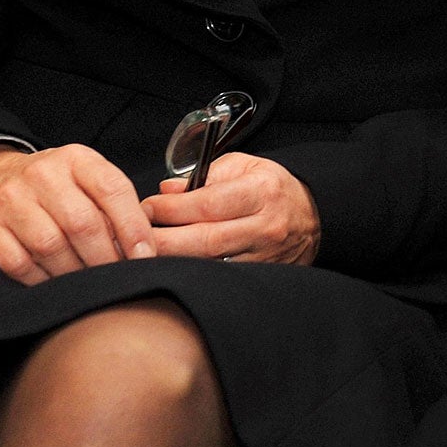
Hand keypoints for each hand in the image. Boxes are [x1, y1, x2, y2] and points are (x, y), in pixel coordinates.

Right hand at [0, 143, 157, 285]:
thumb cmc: (52, 184)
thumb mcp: (84, 176)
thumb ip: (112, 202)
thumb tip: (142, 246)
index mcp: (76, 158)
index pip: (113, 190)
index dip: (133, 227)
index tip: (145, 256)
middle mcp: (42, 174)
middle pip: (83, 223)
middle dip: (106, 258)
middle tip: (118, 278)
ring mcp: (9, 199)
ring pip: (50, 246)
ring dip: (75, 273)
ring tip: (89, 284)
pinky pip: (18, 263)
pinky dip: (41, 280)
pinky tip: (55, 284)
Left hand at [143, 152, 320, 265]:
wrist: (312, 216)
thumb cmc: (272, 189)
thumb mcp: (244, 166)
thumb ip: (204, 176)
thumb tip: (167, 191)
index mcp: (261, 192)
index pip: (207, 204)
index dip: (170, 208)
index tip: (146, 207)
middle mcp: (264, 227)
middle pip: (202, 241)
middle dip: (161, 240)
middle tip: (134, 236)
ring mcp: (263, 257)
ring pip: (207, 267)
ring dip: (171, 262)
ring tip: (145, 255)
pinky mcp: (258, 277)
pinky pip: (216, 280)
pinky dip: (190, 276)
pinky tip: (171, 270)